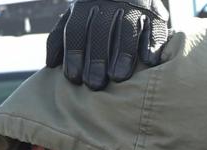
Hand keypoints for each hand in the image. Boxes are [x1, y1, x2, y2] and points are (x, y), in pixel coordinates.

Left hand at [45, 0, 171, 89]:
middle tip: (95, 84)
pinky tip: (148, 61)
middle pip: (100, 30)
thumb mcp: (76, 18)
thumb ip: (61, 37)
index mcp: (85, 6)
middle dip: (97, 58)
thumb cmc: (96, 15)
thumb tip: (51, 63)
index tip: (74, 78)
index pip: (76, 29)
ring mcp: (133, 7)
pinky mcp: (155, 14)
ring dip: (123, 54)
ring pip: (127, 29)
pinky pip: (155, 28)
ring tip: (118, 77)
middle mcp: (109, 3)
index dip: (74, 54)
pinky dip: (153, 44)